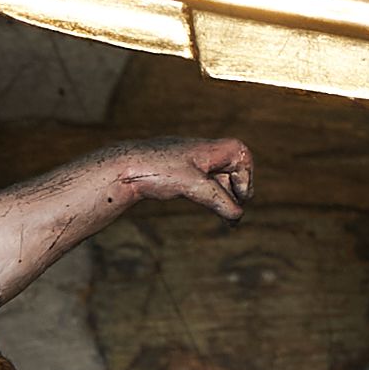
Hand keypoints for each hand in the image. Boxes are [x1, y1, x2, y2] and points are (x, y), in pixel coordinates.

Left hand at [119, 136, 252, 219]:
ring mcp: (191, 163)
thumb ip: (216, 199)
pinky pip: (201, 184)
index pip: (242, 160)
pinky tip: (210, 210)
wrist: (123, 166)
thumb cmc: (159, 170)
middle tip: (235, 219)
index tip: (241, 200)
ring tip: (229, 221)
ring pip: (216, 180)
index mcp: (213, 148)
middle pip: (232, 171)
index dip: (245, 181)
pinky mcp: (178, 173)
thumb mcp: (192, 186)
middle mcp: (204, 153)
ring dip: (223, 199)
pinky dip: (209, 197)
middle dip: (236, 193)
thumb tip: (238, 215)